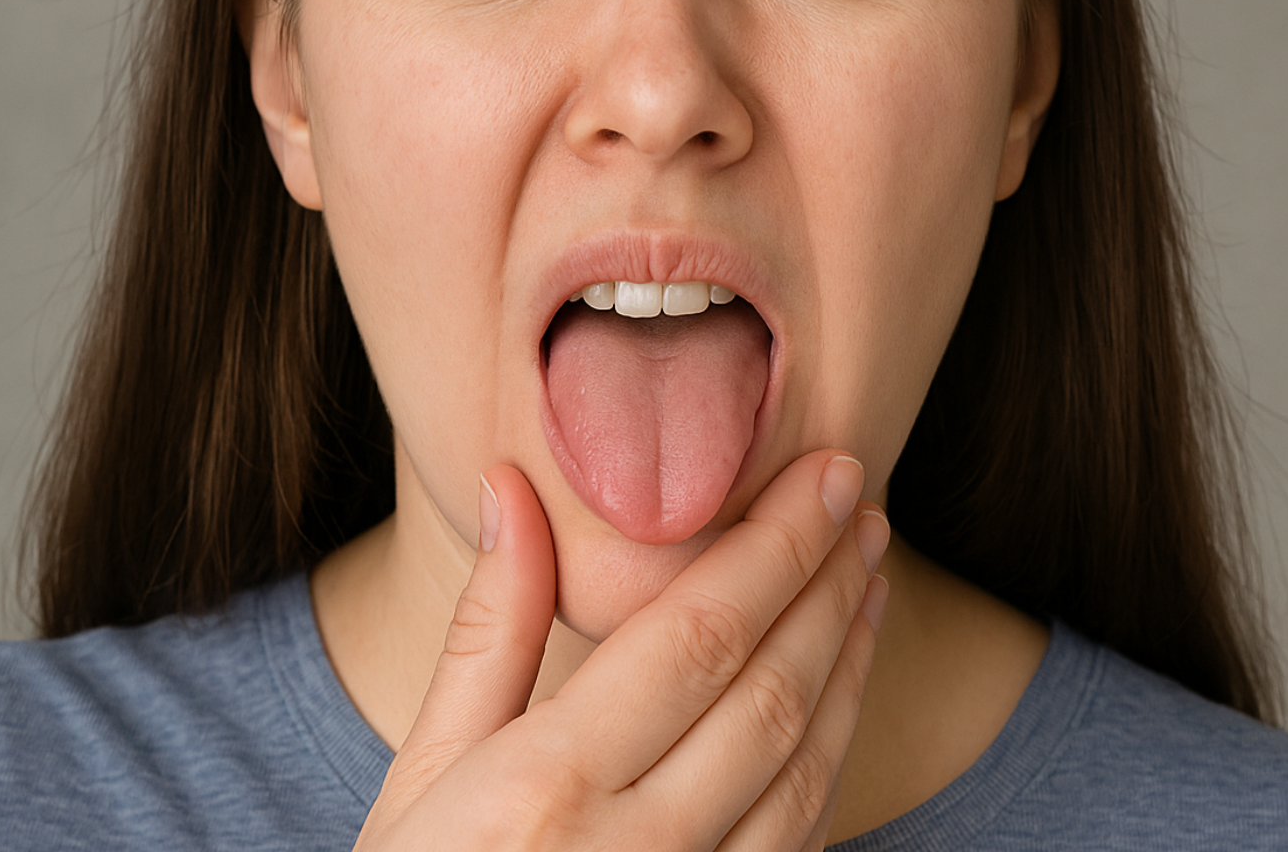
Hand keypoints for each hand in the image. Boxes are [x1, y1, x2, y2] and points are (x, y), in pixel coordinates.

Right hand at [351, 449, 890, 851]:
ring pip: (807, 761)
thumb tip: (509, 491)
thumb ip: (485, 634)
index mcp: (549, 784)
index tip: (824, 474)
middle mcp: (637, 844)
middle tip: (861, 503)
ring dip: (848, 658)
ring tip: (866, 577)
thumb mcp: (421, 775)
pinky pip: (802, 826)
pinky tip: (837, 686)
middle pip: (771, 688)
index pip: (698, 637)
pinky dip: (833, 742)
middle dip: (829, 583)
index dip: (776, 546)